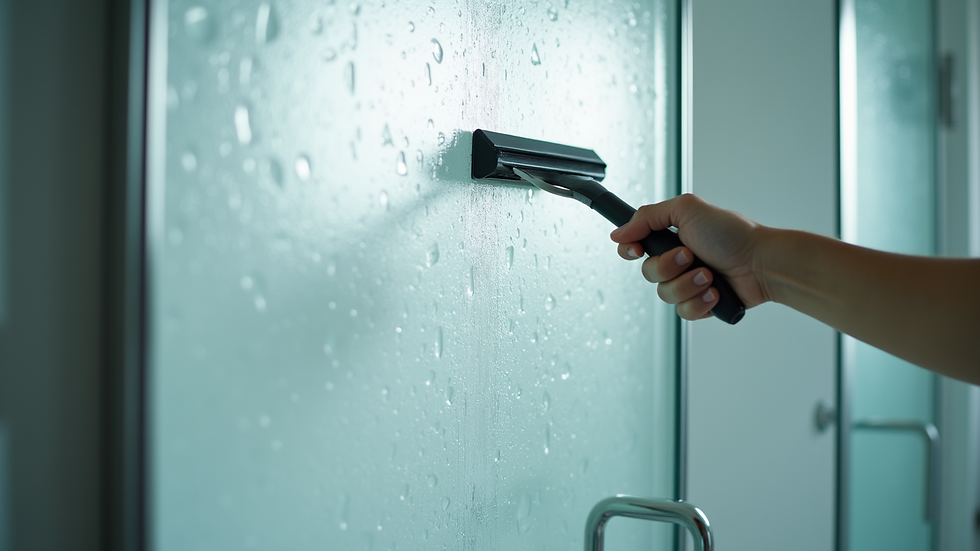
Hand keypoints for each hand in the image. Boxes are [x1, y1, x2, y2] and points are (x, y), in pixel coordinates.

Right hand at [609, 194, 770, 319]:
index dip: (629, 250)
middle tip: (691, 256)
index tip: (637, 250)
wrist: (761, 263)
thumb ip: (647, 217)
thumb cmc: (732, 234)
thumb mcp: (686, 210)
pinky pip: (683, 312)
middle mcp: (677, 260)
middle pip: (648, 273)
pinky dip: (700, 301)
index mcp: (671, 236)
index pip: (634, 246)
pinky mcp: (700, 304)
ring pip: (665, 295)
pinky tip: (715, 292)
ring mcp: (688, 283)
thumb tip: (619, 232)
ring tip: (709, 275)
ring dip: (688, 284)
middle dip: (668, 267)